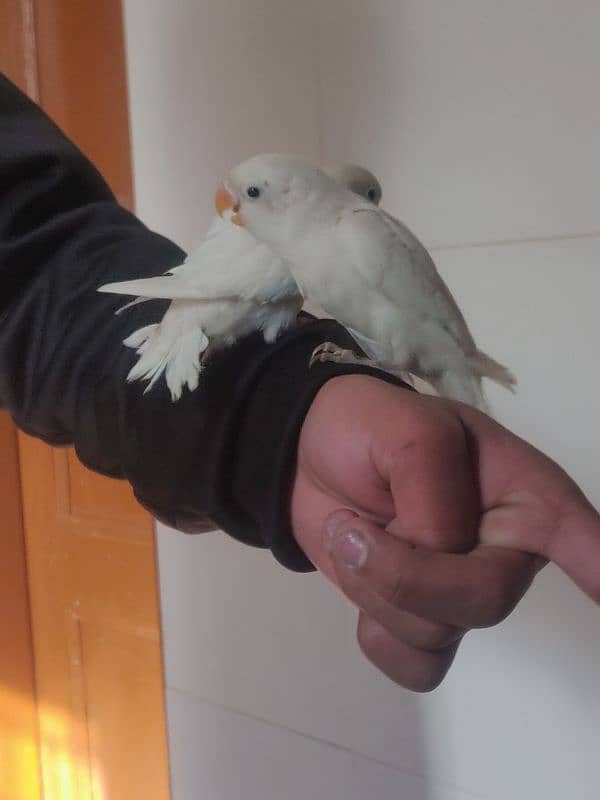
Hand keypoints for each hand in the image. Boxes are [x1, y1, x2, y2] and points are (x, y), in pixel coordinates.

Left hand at [291, 375, 599, 689]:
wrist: (312, 456)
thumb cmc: (370, 428)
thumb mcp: (405, 430)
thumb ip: (433, 488)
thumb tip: (442, 555)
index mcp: (521, 492)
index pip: (580, 536)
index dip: (599, 567)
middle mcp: (506, 548)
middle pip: (485, 600)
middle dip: (406, 574)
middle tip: (355, 530)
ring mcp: (463, 589)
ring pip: (439, 635)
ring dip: (375, 590)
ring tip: (355, 534)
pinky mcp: (423, 620)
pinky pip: (415, 665)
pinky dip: (375, 630)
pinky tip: (362, 580)